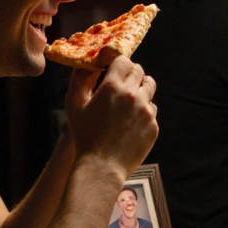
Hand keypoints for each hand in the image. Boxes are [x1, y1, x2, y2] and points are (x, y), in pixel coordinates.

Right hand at [64, 57, 157, 176]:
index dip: (118, 63)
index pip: (124, 60)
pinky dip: (142, 111)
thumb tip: (90, 64)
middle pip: (139, 71)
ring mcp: (145, 111)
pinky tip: (129, 122)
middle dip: (130, 74)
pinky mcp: (153, 126)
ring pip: (149, 88)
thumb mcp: (74, 104)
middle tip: (120, 84)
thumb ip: (80, 79)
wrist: (102, 167)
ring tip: (127, 101)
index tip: (113, 69)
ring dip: (140, 90)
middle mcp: (133, 95)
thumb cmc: (84, 135)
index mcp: (112, 87)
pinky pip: (151, 109)